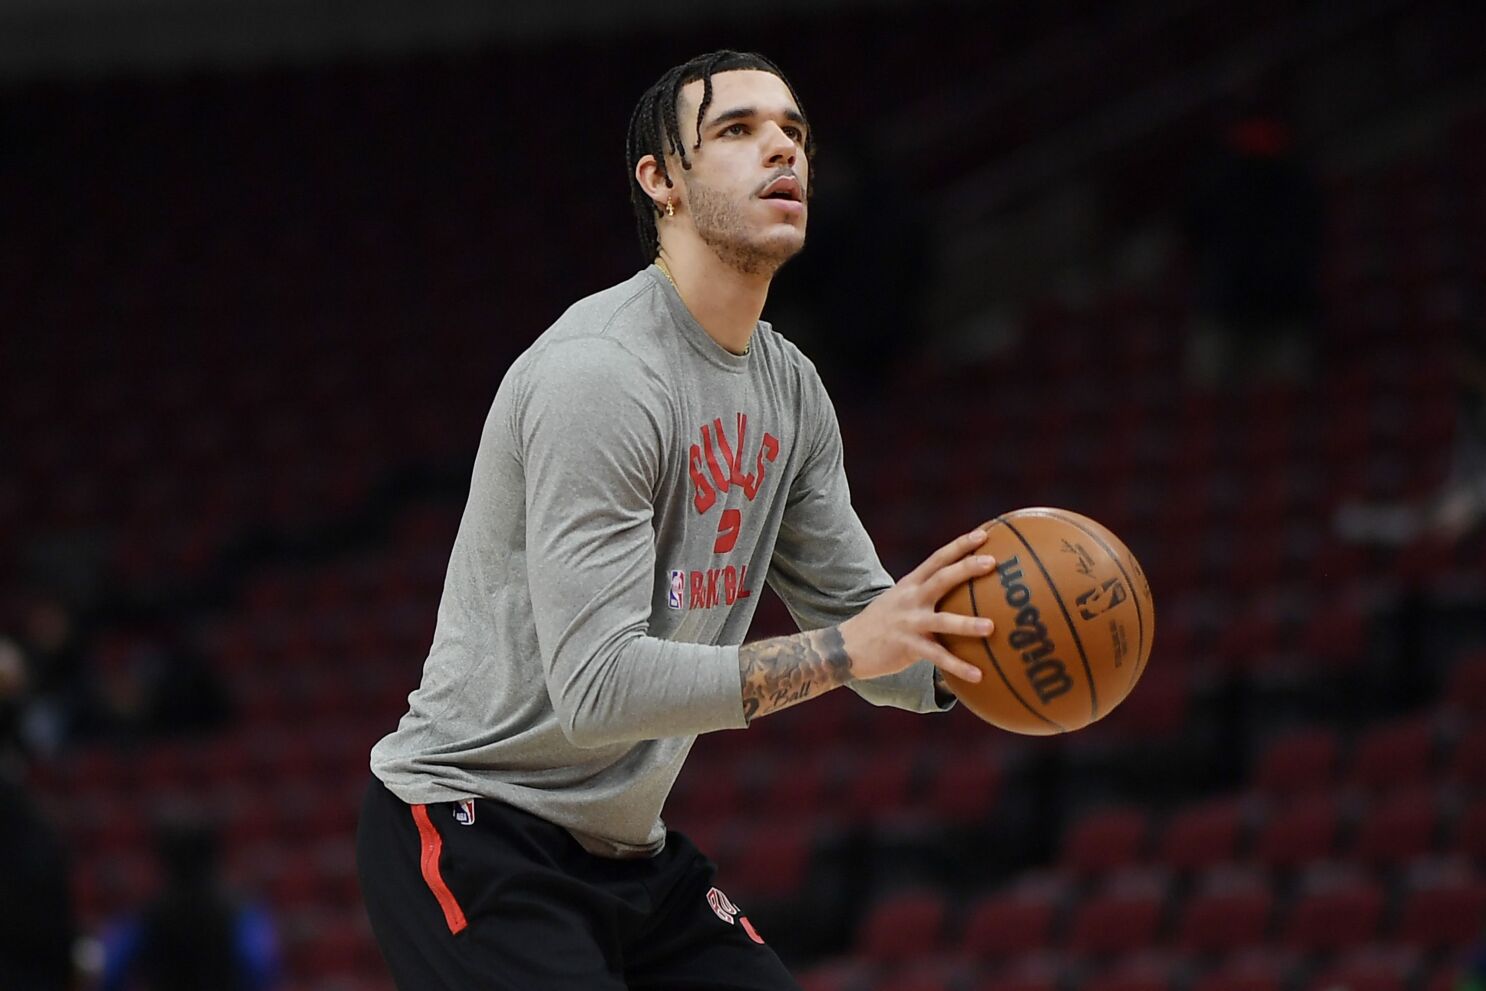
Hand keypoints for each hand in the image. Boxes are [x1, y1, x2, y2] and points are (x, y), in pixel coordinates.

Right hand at [839, 528, 996, 683]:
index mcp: (911, 584)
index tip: (983, 534)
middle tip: (991, 562)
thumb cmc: (882, 622)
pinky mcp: (907, 646)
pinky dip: (958, 666)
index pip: (938, 558)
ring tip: (991, 627)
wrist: (849, 645)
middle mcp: (911, 599)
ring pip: (942, 621)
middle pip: (941, 579)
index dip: (960, 545)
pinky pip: (937, 657)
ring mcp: (909, 622)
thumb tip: (960, 591)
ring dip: (967, 624)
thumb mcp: (901, 599)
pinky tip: (978, 675)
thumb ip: (926, 593)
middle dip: (967, 568)